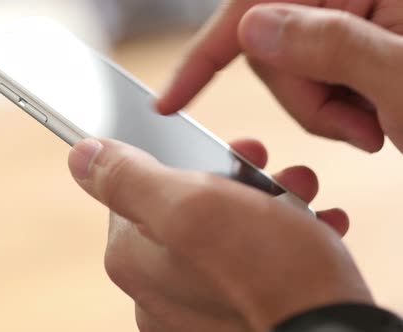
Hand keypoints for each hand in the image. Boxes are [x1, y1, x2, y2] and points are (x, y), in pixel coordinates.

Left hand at [68, 138, 372, 331]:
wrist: (330, 331)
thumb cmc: (265, 270)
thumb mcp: (192, 206)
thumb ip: (129, 179)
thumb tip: (80, 156)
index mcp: (133, 257)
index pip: (137, 187)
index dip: (181, 158)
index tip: (220, 149)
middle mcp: (155, 286)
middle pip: (185, 206)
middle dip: (234, 180)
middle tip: (270, 168)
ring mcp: (192, 305)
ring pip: (222, 231)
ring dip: (264, 203)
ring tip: (300, 194)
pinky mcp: (228, 314)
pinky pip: (246, 264)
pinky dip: (278, 240)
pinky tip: (309, 228)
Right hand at [157, 1, 402, 152]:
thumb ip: (329, 44)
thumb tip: (251, 28)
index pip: (254, 5)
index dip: (204, 55)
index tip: (167, 102)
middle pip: (268, 48)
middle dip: (303, 98)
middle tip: (359, 125)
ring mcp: (346, 26)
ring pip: (285, 74)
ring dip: (321, 113)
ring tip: (375, 126)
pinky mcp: (347, 55)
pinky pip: (307, 86)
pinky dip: (331, 115)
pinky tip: (375, 120)